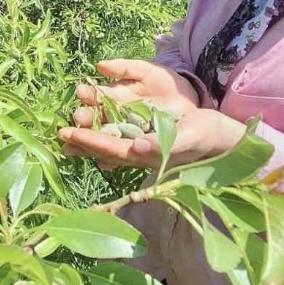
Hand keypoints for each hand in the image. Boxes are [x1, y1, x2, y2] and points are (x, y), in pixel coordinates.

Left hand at [58, 59, 247, 169]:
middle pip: (106, 149)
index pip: (112, 150)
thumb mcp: (190, 136)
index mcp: (149, 156)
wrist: (224, 140)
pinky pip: (119, 139)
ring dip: (89, 138)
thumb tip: (137, 146)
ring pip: (110, 145)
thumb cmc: (209, 136)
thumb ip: (165, 143)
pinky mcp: (147, 143)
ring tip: (67, 134)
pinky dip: (103, 134)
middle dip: (82, 141)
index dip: (90, 141)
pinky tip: (91, 129)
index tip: (69, 132)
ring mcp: (143, 150)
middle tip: (58, 132)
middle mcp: (141, 155)